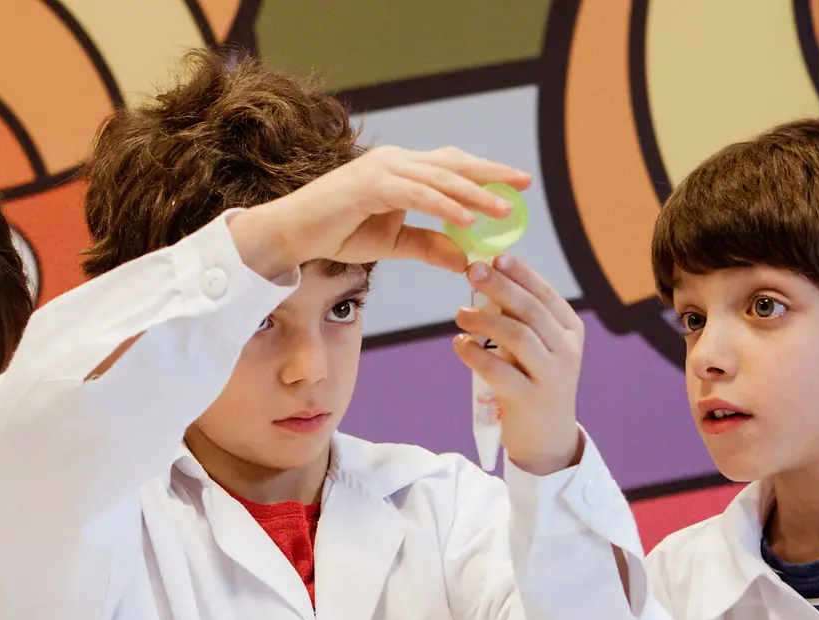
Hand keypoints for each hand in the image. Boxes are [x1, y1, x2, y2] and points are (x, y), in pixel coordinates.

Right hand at [227, 145, 528, 279]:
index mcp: (403, 170)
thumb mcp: (395, 243)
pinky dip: (442, 205)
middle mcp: (396, 161)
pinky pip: (415, 193)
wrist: (294, 235)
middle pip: (453, 163)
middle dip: (491, 174)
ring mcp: (383, 168)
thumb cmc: (339, 234)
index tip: (517, 184)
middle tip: (524, 183)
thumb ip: (431, 246)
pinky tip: (466, 219)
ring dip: (473, 193)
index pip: (452, 166)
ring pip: (439, 178)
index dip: (485, 173)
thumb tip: (468, 260)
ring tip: (503, 209)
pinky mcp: (370, 184)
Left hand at [452, 254, 585, 475]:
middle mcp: (566, 351)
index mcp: (571, 332)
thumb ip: (522, 320)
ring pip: (518, 336)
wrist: (548, 440)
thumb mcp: (539, 349)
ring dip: (485, 320)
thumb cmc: (536, 384)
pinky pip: (499, 371)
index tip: (495, 257)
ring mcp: (551, 377)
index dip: (521, 274)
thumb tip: (488, 280)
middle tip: (472, 271)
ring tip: (459, 315)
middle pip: (531, 311)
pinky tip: (459, 344)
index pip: (546, 294)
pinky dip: (475, 354)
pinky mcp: (529, 400)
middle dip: (501, 287)